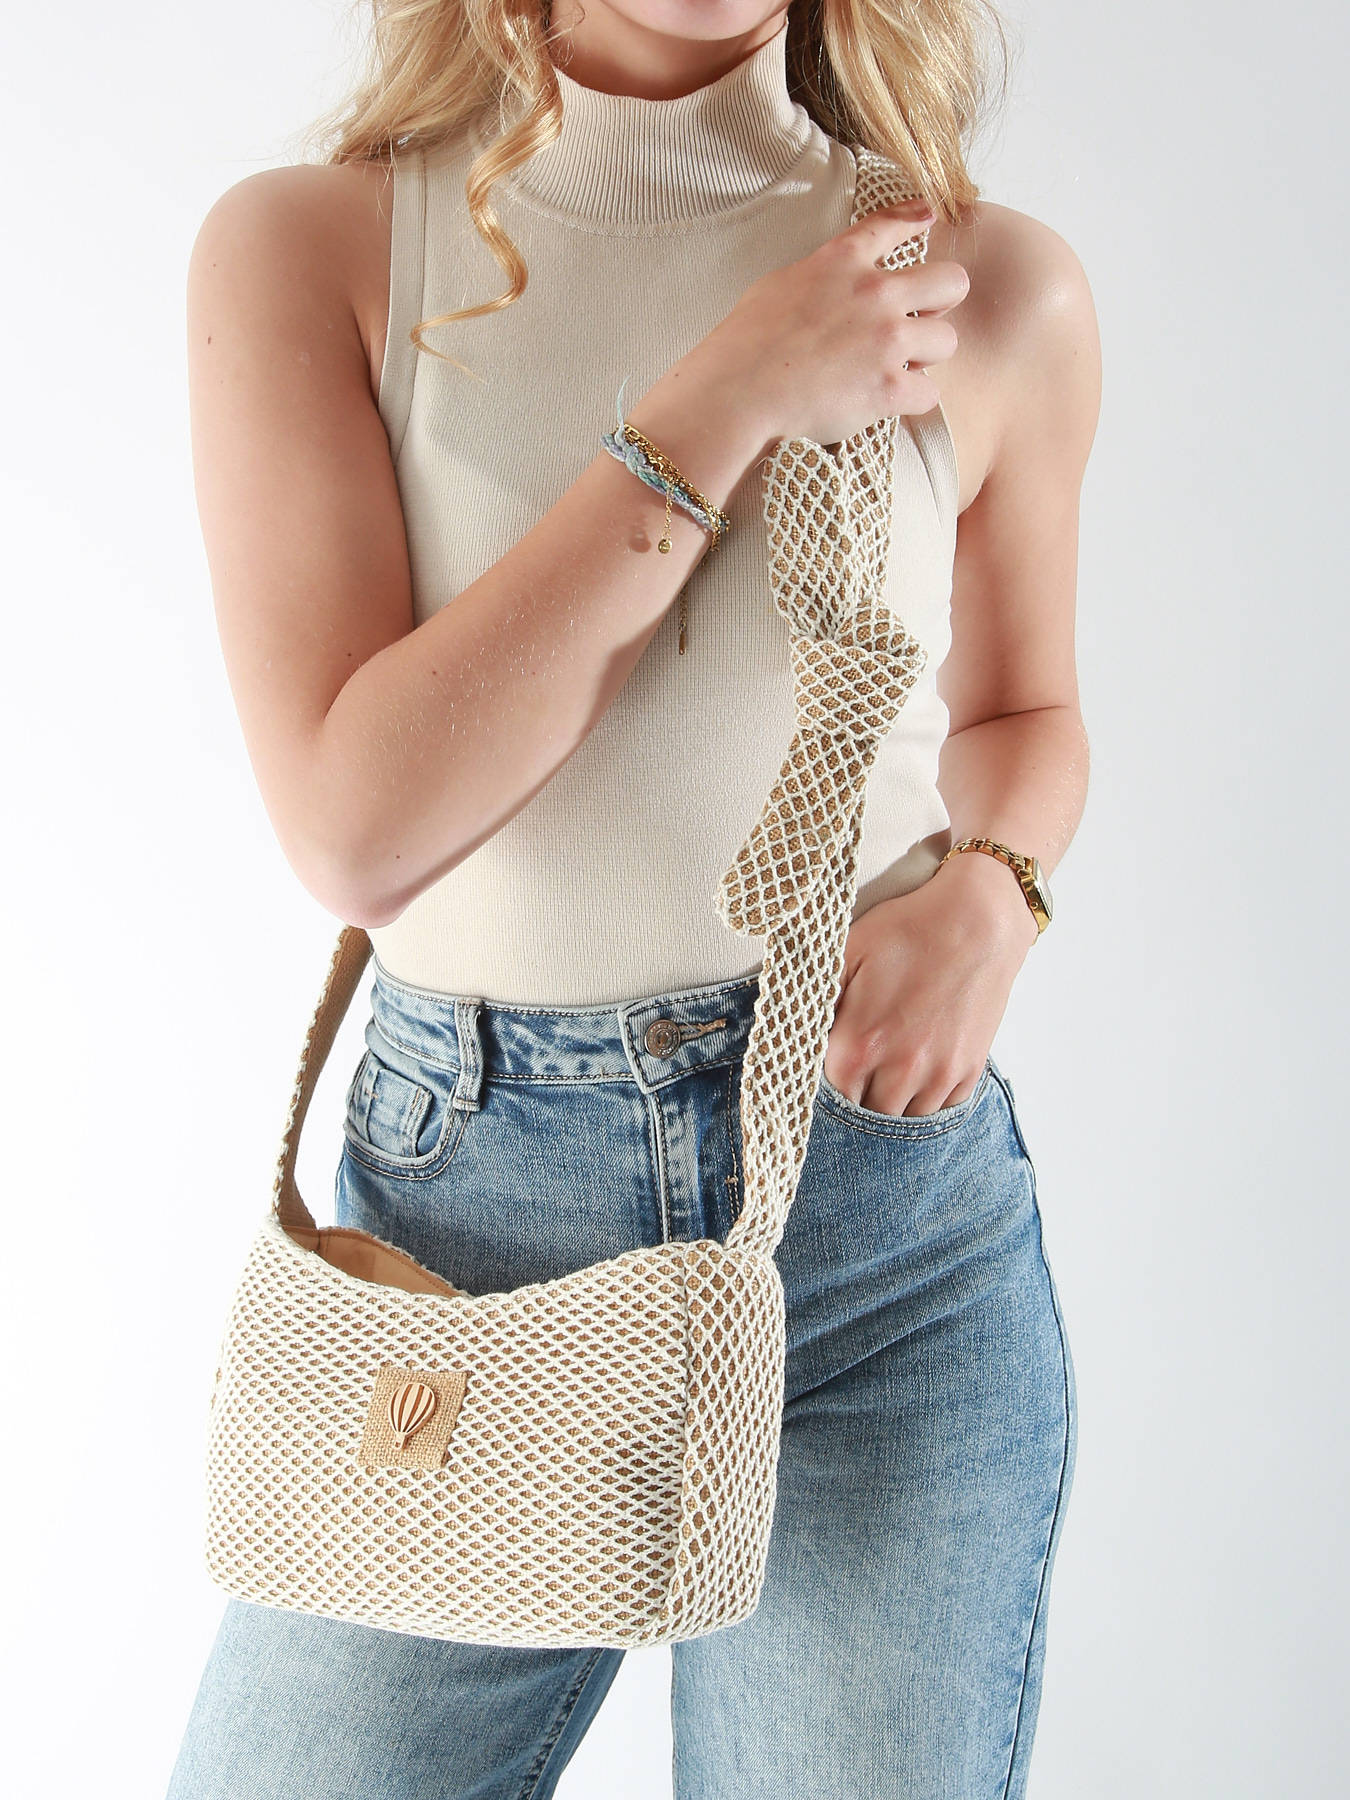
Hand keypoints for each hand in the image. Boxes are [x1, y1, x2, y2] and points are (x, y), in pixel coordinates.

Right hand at [692, 202, 969, 450]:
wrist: (738, 393)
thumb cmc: (744, 347)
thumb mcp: (777, 286)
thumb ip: (817, 278)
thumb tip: (829, 287)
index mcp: (842, 261)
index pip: (891, 224)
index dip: (915, 218)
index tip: (928, 216)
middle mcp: (874, 293)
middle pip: (951, 281)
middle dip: (942, 302)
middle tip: (920, 322)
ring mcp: (886, 339)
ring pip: (946, 341)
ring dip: (925, 357)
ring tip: (896, 369)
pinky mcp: (889, 387)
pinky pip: (929, 393)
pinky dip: (911, 400)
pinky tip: (887, 402)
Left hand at [823, 857, 1038, 1116]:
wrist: (978, 921)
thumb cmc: (908, 930)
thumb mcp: (846, 951)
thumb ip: (816, 998)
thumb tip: (794, 1031)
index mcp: (859, 1045)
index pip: (825, 1099)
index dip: (821, 1090)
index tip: (822, 1075)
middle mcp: (899, 1070)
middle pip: (864, 1118)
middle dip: (854, 1103)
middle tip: (853, 1079)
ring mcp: (938, 1076)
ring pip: (903, 1122)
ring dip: (889, 1107)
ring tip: (883, 1080)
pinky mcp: (967, 1072)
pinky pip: (939, 1111)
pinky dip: (924, 1102)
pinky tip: (915, 1078)